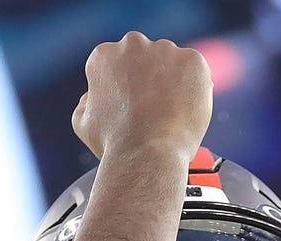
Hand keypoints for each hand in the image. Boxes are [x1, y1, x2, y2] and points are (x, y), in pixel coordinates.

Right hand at [71, 32, 212, 163]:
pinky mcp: (192, 61)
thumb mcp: (84, 124)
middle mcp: (132, 45)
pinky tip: (185, 112)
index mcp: (104, 56)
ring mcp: (164, 50)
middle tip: (155, 113)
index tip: (134, 108)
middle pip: (147, 60)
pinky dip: (195, 89)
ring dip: (174, 84)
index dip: (129, 90)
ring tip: (171, 117)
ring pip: (173, 65)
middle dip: (152, 82)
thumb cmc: (115, 146)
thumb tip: (90, 96)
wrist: (147, 156)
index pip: (120, 66)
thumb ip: (86, 103)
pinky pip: (196, 72)